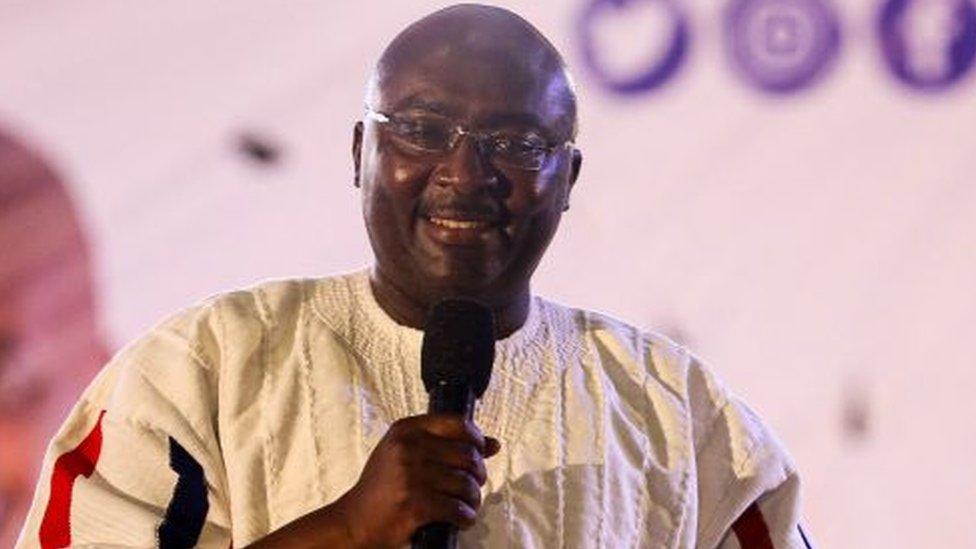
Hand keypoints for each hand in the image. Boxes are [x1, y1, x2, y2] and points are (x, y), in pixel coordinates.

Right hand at [333, 414, 500, 548]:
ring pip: (466, 484)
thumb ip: (445, 444)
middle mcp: (408, 448)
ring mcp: (411, 476)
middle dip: (478, 474)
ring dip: (473, 499)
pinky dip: (465, 517)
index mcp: (406, 430)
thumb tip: (493, 444)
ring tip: (465, 505)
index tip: (480, 452)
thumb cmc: (382, 488)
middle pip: (468, 455)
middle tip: (471, 486)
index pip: (457, 423)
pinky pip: (457, 509)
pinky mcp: (415, 504)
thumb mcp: (405, 454)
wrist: (354, 521)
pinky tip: (460, 519)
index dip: (477, 439)